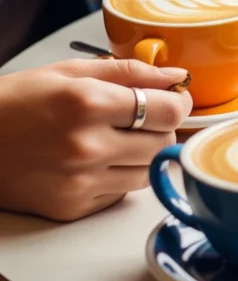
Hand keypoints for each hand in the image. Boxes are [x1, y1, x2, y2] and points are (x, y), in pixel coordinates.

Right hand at [0, 59, 191, 221]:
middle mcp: (87, 146)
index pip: (168, 111)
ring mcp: (79, 182)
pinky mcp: (71, 209)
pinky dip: (119, 178)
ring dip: (144, 154)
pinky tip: (95, 162)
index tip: (173, 99)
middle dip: (162, 127)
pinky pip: (121, 194)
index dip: (178, 103)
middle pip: (164, 142)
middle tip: (143, 118)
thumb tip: (175, 75)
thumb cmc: (14, 103)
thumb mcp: (68, 72)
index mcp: (88, 104)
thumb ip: (129, 71)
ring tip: (118, 139)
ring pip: (149, 171)